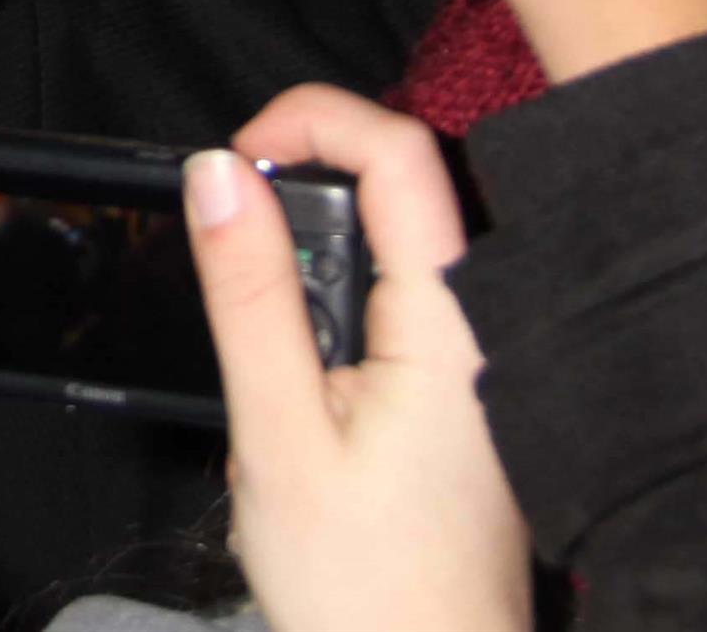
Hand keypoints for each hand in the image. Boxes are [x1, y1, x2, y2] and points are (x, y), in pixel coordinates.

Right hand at [191, 85, 529, 631]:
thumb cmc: (364, 588)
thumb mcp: (276, 434)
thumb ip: (249, 294)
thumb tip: (218, 174)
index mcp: (451, 325)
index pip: (400, 151)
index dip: (312, 121)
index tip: (237, 161)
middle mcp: (488, 329)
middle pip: (402, 188)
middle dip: (303, 200)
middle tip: (234, 257)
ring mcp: (489, 363)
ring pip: (400, 248)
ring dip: (320, 270)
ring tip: (273, 367)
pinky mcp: (475, 395)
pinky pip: (409, 308)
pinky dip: (344, 318)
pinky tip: (313, 402)